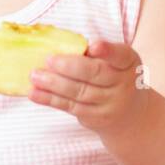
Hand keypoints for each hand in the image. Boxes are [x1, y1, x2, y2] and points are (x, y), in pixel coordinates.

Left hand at [28, 38, 147, 133]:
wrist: (129, 113)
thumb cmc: (115, 76)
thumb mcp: (115, 62)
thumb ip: (96, 55)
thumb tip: (57, 46)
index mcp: (128, 62)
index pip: (120, 55)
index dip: (107, 51)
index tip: (93, 46)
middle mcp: (123, 84)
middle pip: (94, 74)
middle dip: (69, 67)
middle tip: (48, 60)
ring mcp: (110, 104)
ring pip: (79, 92)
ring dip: (53, 84)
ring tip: (34, 76)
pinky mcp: (96, 118)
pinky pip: (70, 107)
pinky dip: (50, 99)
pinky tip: (35, 93)